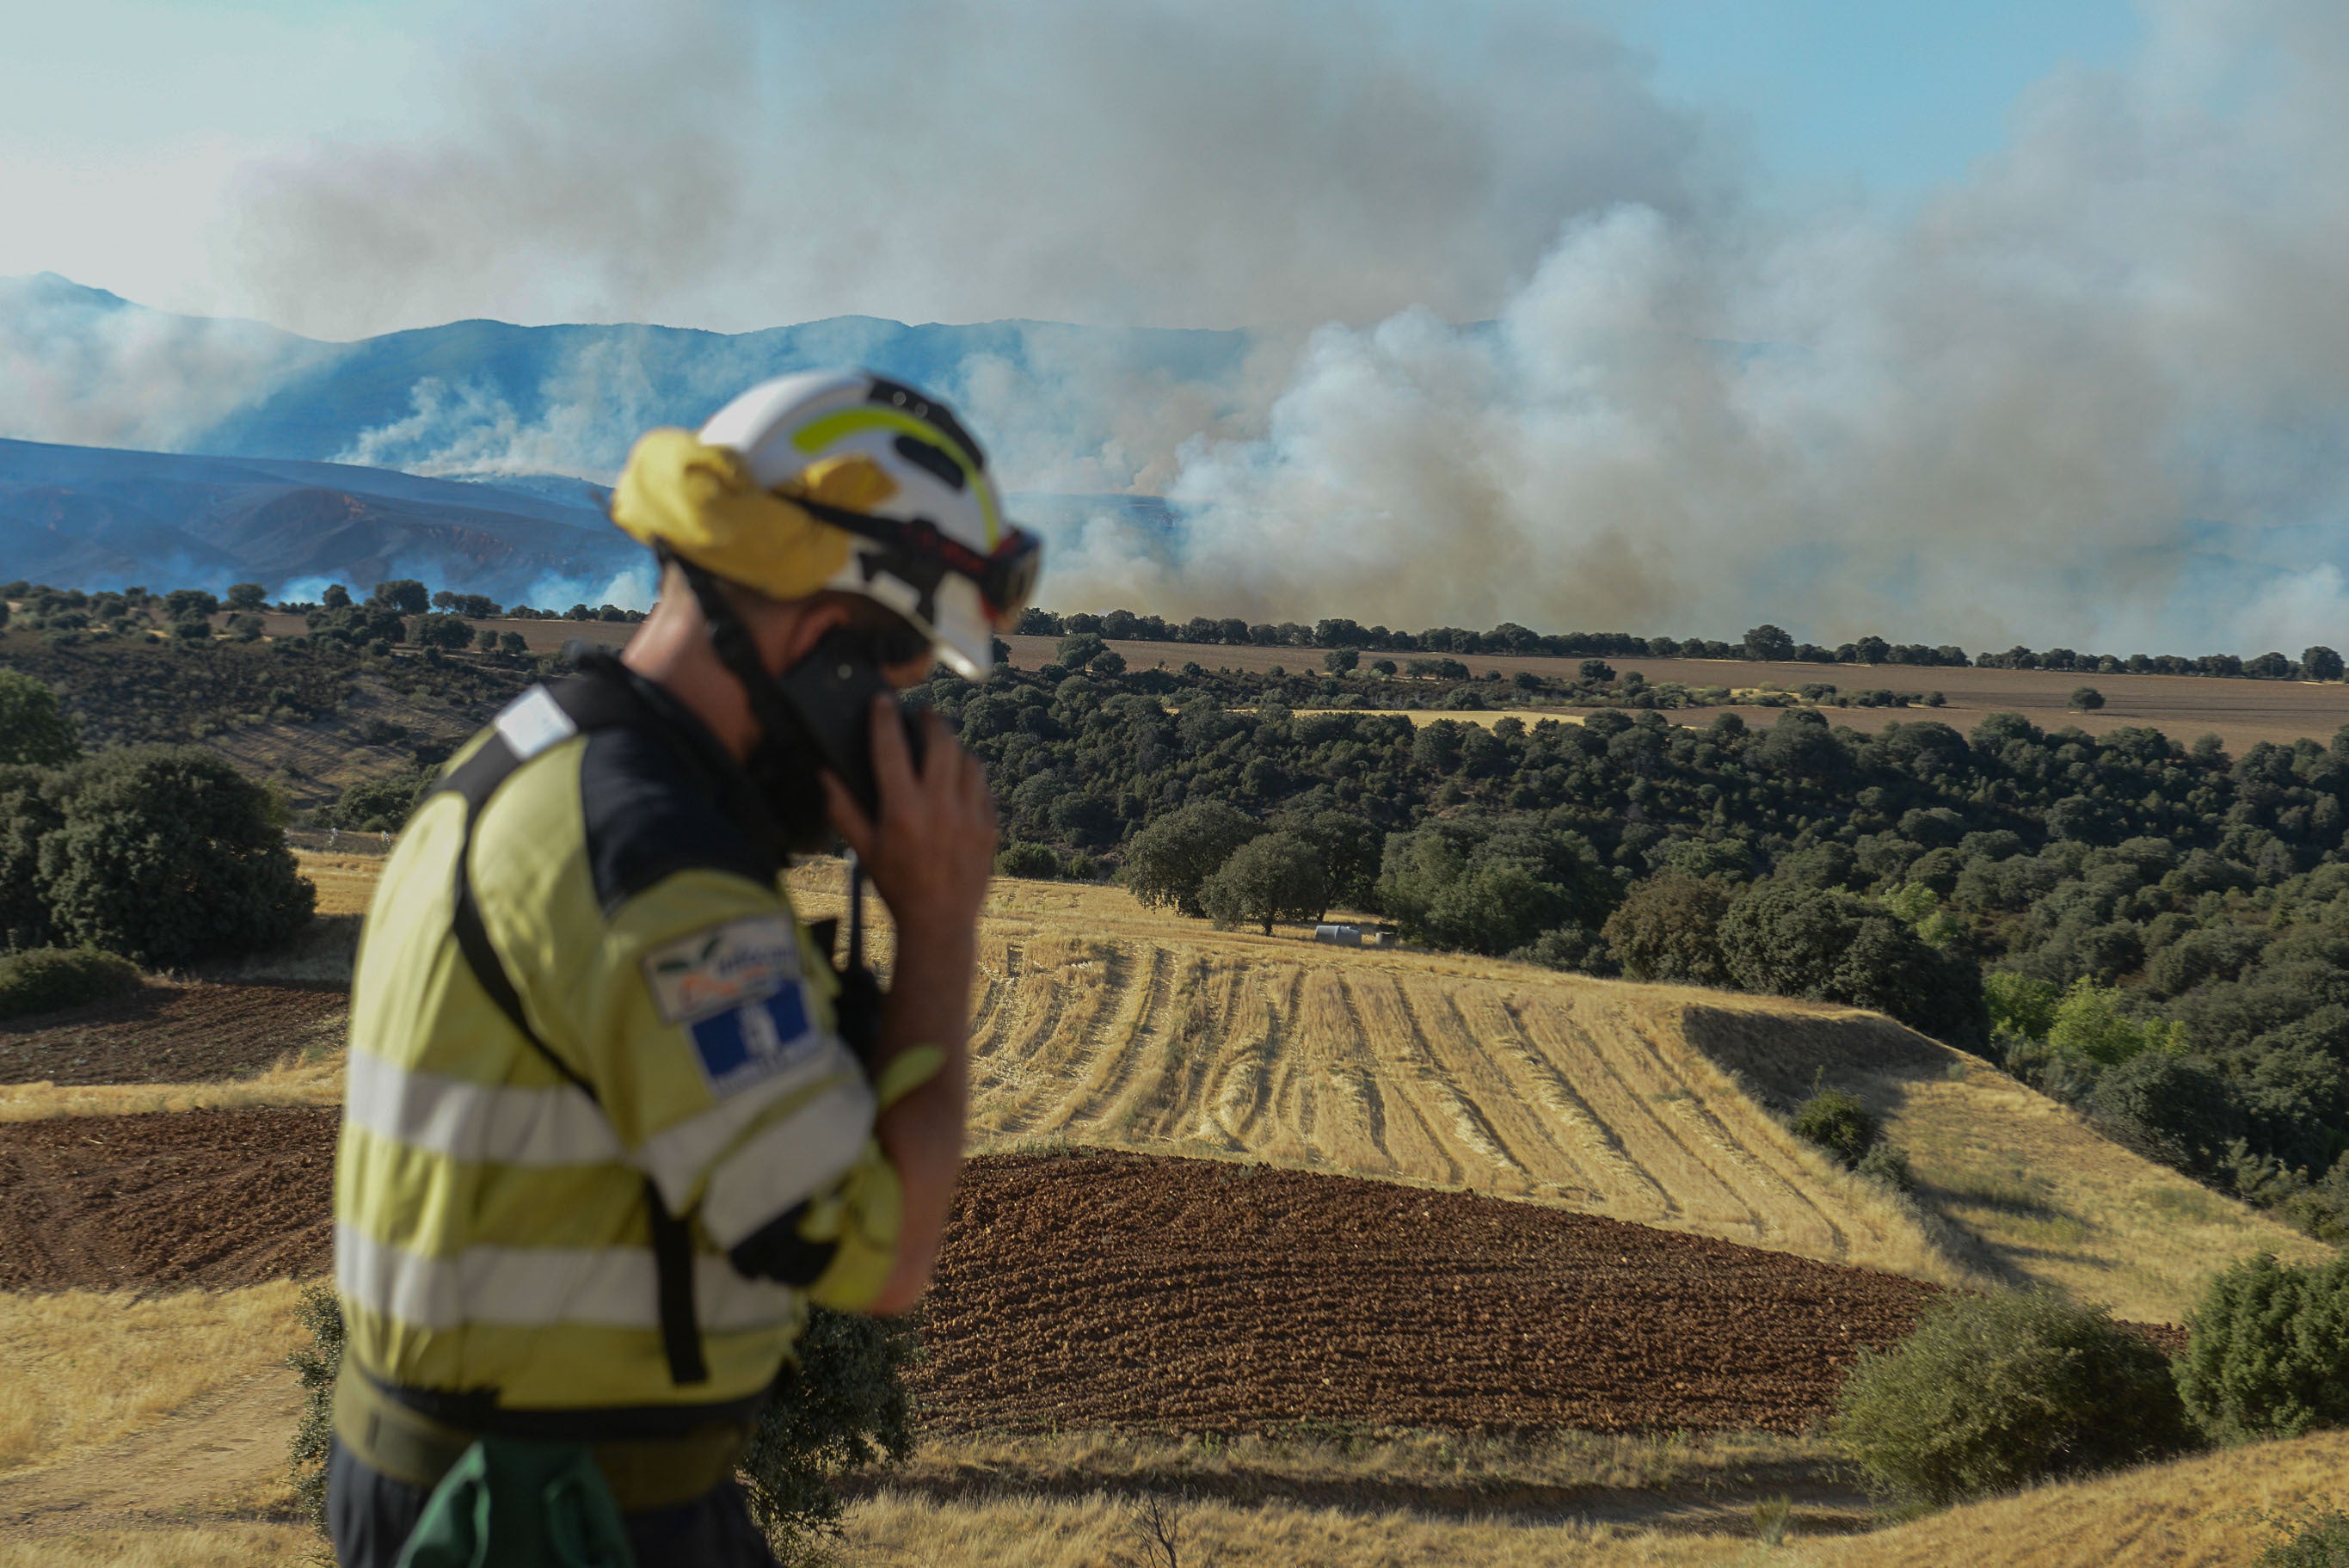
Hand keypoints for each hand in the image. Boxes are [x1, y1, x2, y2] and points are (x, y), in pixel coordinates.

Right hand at [823, 697, 995, 941]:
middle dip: (931, 719)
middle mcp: (938, 807)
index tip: (883, 699)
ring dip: (955, 745)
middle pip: (941, 741)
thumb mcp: (863, 849)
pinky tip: (961, 775)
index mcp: (902, 810)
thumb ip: (842, 810)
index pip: (891, 748)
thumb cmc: (896, 886)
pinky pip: (983, 785)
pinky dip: (971, 773)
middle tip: (923, 713)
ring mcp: (969, 815)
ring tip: (943, 744)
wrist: (940, 921)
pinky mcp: (989, 826)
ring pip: (968, 759)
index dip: (885, 717)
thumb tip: (823, 775)